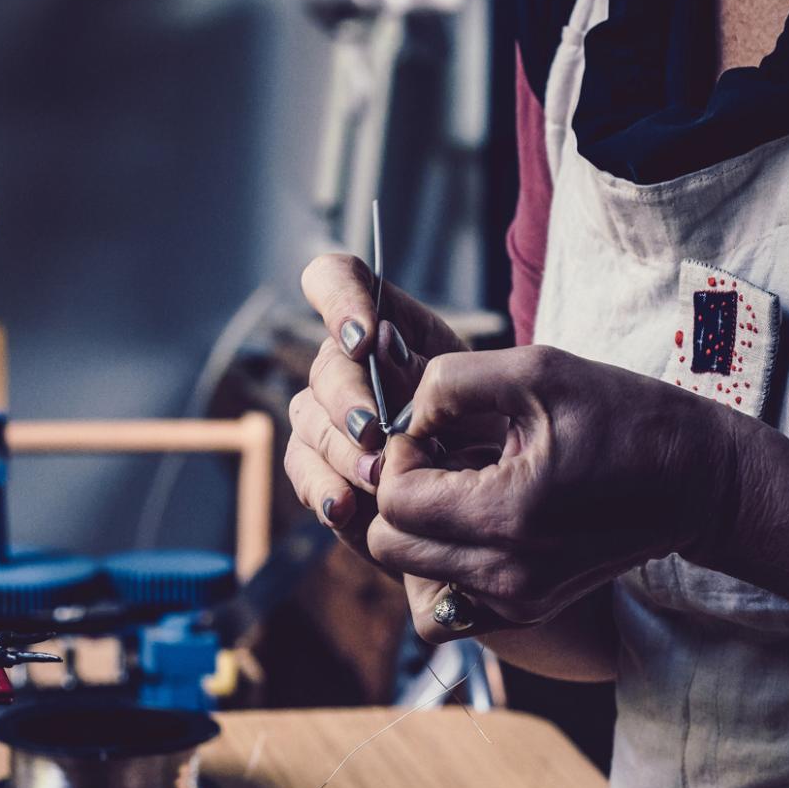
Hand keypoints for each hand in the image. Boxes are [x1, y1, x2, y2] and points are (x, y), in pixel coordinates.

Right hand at [284, 253, 467, 561]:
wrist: (485, 495)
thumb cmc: (482, 429)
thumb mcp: (473, 394)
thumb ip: (427, 369)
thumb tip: (380, 346)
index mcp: (382, 325)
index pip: (334, 281)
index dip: (338, 299)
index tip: (364, 338)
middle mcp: (344, 366)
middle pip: (325, 366)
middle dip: (347, 398)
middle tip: (374, 430)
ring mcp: (324, 417)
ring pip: (309, 420)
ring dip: (342, 449)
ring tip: (378, 476)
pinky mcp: (318, 468)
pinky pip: (304, 472)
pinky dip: (324, 490)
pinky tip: (345, 507)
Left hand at [368, 344, 741, 638]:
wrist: (697, 482)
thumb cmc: (624, 416)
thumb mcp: (538, 371)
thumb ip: (450, 382)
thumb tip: (402, 415)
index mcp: (506, 515)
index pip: (393, 499)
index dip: (400, 454)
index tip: (437, 429)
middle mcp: (505, 575)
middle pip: (389, 544)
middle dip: (400, 493)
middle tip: (443, 458)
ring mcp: (516, 602)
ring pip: (410, 576)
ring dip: (418, 529)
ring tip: (459, 489)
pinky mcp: (526, 612)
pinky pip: (444, 608)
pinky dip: (439, 567)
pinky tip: (472, 525)